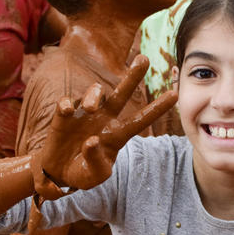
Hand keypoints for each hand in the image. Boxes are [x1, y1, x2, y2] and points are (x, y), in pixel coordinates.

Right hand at [31, 55, 176, 196]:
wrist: (58, 173)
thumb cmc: (82, 172)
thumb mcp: (94, 175)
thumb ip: (97, 162)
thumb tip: (92, 140)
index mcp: (117, 135)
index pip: (141, 119)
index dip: (157, 108)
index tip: (175, 94)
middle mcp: (104, 119)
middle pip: (121, 93)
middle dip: (133, 76)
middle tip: (144, 58)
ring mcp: (85, 115)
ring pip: (96, 93)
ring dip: (94, 95)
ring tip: (90, 108)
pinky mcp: (64, 116)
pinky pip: (67, 102)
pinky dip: (67, 104)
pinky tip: (67, 110)